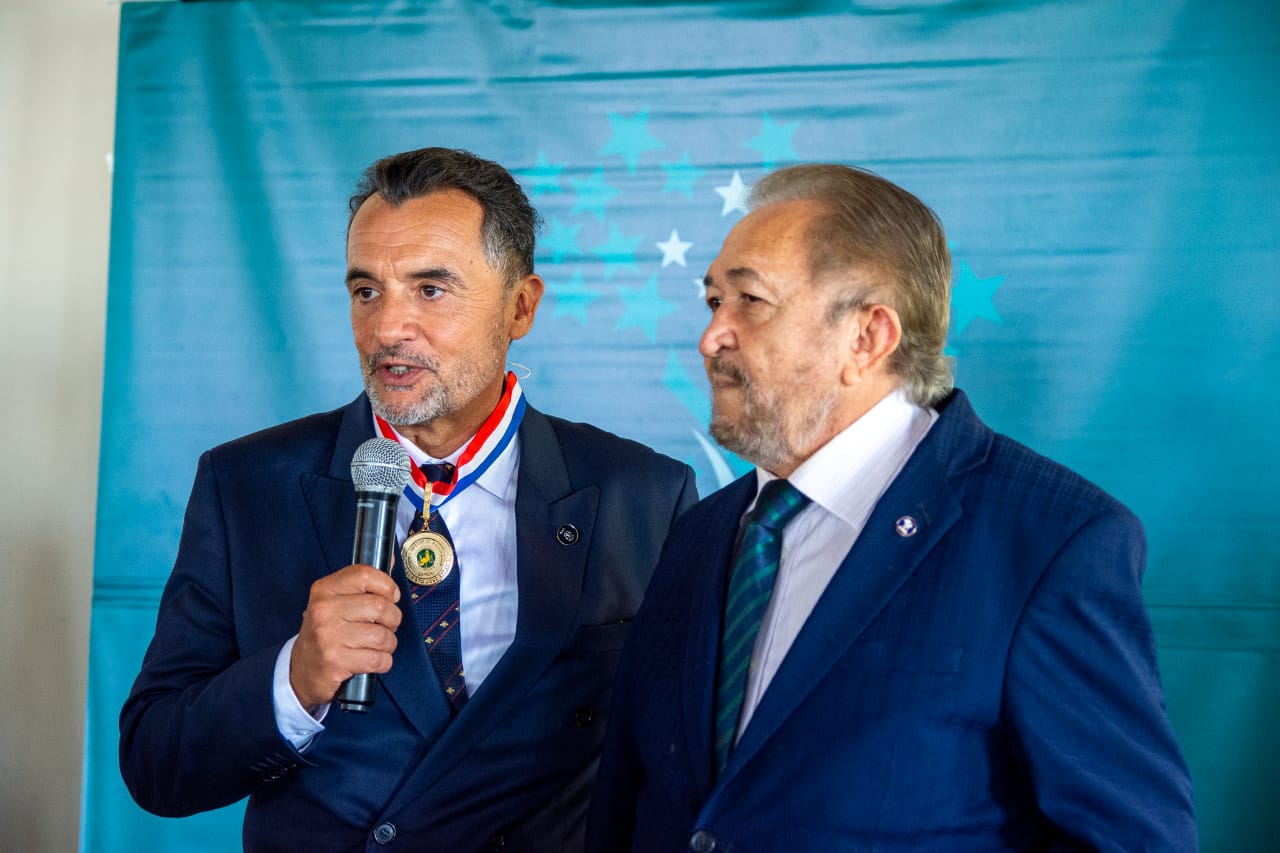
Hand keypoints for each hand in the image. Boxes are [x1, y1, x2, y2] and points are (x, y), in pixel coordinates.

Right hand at [289, 564, 401, 707]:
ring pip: (383, 636)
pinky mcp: (335, 662)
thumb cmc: (326, 631)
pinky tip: (372, 660)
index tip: (391, 597)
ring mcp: (328, 637)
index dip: (387, 586)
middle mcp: (324, 610)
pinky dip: (383, 662)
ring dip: (388, 644)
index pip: (365, 574)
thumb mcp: (335, 601)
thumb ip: (363, 583)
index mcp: (325, 590)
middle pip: (381, 607)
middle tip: (385, 626)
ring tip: (376, 645)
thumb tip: (390, 559)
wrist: (302, 668)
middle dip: (393, 620)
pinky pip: (379, 660)